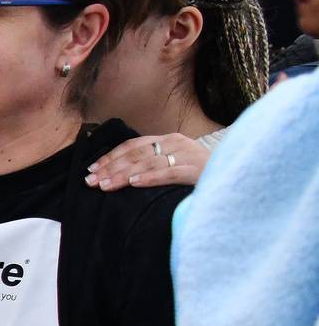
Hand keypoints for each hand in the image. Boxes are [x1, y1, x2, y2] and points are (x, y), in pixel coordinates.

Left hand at [86, 133, 208, 190]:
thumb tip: (122, 175)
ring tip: (105, 185)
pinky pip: (169, 173)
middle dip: (111, 168)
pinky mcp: (197, 171)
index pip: (134, 146)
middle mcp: (178, 144)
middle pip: (137, 155)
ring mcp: (188, 156)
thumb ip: (153, 164)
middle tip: (91, 181)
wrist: (235, 178)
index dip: (110, 157)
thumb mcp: (175, 164)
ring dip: (123, 175)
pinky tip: (133, 183)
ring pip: (149, 164)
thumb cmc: (201, 175)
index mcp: (170, 140)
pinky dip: (149, 178)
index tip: (91, 169)